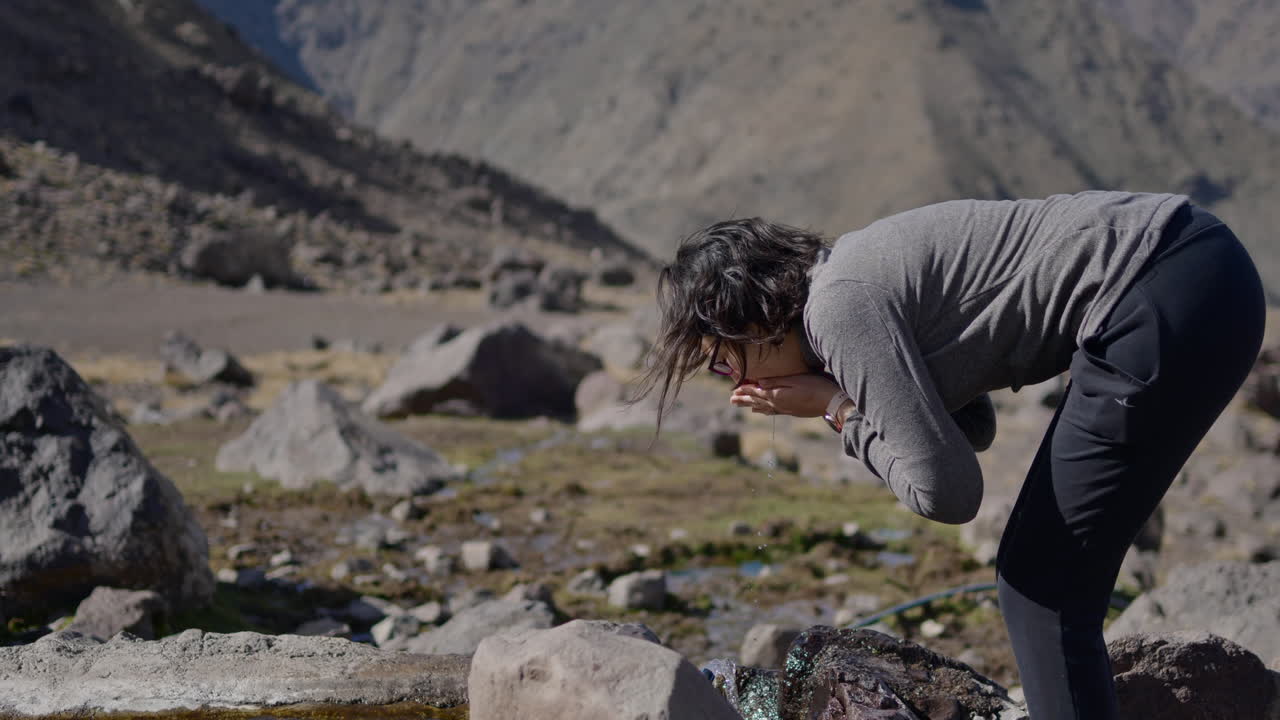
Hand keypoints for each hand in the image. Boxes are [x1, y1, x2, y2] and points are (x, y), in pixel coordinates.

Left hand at [730, 374, 844, 417]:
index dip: (745, 389)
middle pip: (756, 401)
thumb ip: (776, 382)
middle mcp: (778, 404)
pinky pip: (772, 411)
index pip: (756, 391)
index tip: (733, 389)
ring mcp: (785, 409)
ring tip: (741, 405)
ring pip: (763, 407)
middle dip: (744, 399)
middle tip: (732, 400)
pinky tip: (761, 411)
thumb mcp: (795, 380)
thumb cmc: (815, 386)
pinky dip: (763, 410)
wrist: (831, 401)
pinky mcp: (791, 411)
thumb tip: (759, 383)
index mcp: (777, 395)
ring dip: (751, 405)